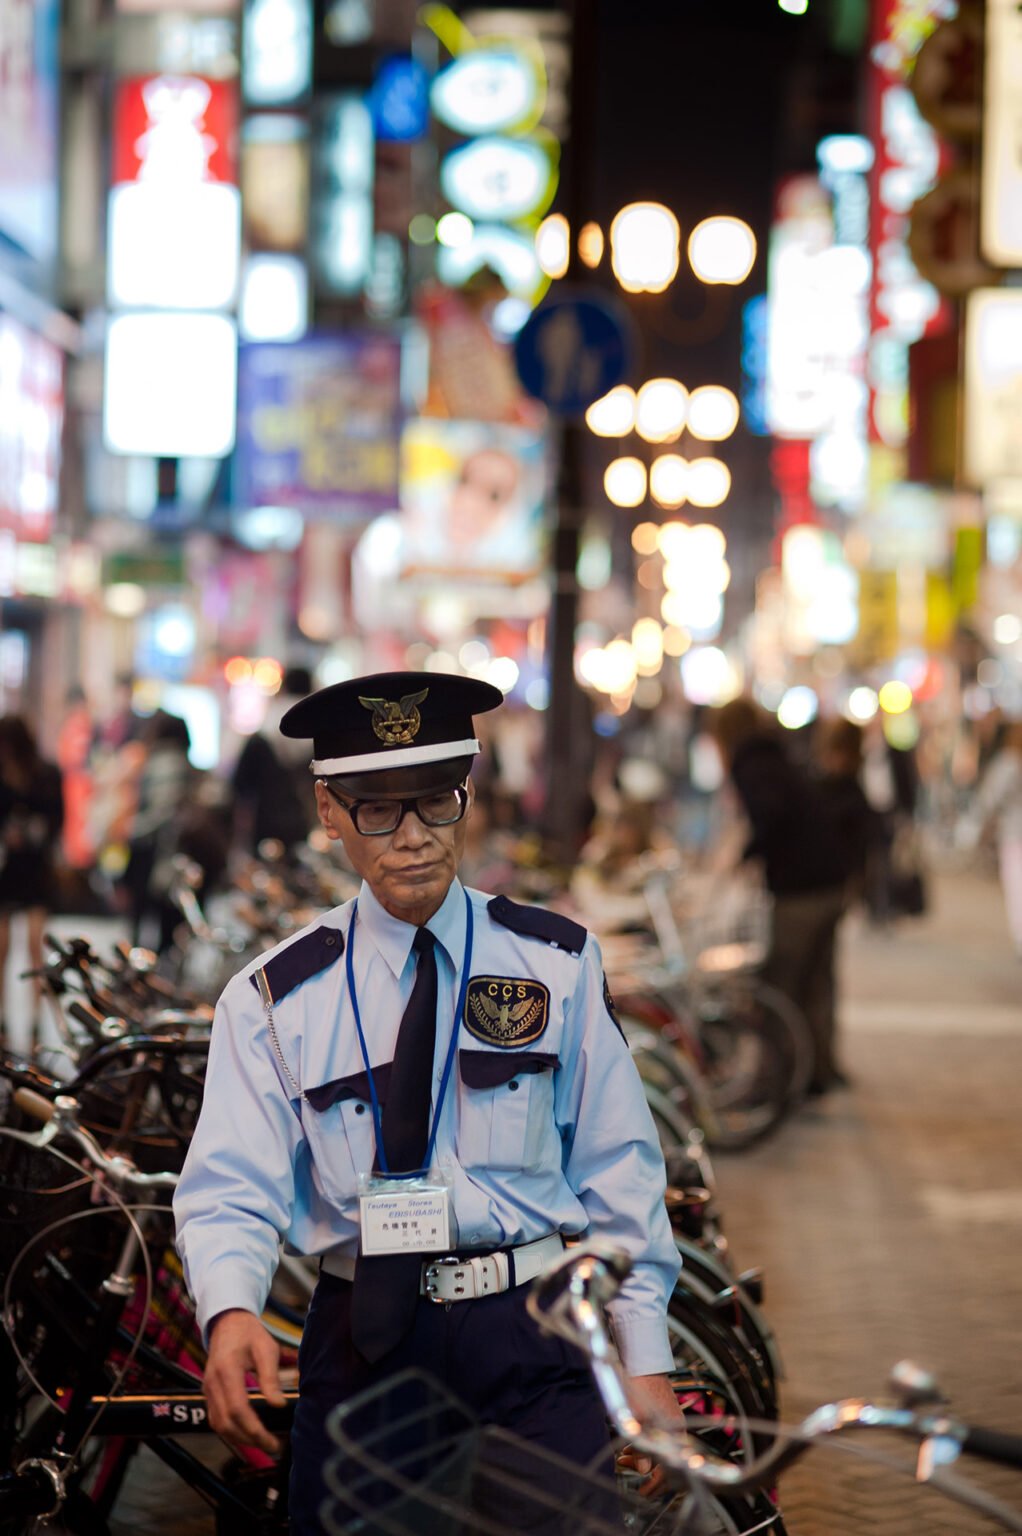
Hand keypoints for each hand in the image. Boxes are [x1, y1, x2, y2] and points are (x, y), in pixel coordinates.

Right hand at [203, 1308, 284, 1455]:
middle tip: (273, 1447)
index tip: (273, 1441)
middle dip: (250, 1440)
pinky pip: (215, 1419)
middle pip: (227, 1423)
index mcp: (227, 1370)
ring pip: (219, 1425)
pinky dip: (231, 1431)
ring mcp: (207, 1389)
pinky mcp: (208, 1393)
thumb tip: (278, 1405)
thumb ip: (270, 1377)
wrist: (228, 1322)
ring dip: (240, 1439)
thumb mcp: (266, 1348)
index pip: (238, 1409)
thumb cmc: (250, 1334)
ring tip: (264, 1443)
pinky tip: (248, 1434)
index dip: (254, 1430)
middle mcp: (212, 1383)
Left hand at [616, 1372, 684, 1497]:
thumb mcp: (636, 1422)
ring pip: (658, 1448)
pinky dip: (643, 1443)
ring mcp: (670, 1419)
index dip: (655, 1485)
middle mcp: (676, 1429)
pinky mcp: (662, 1411)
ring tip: (623, 1456)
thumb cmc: (640, 1386)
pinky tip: (629, 1441)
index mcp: (675, 1434)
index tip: (643, 1493)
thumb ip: (641, 1450)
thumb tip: (644, 1471)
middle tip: (626, 1468)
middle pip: (664, 1460)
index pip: (670, 1471)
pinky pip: (656, 1436)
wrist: (641, 1359)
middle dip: (645, 1469)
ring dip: (641, 1455)